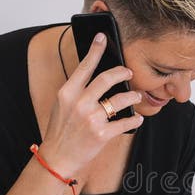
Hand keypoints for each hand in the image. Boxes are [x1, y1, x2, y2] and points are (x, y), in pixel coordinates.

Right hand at [41, 33, 143, 175]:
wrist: (57, 157)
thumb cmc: (61, 130)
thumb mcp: (62, 105)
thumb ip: (77, 90)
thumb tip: (98, 76)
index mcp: (67, 93)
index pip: (84, 66)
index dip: (95, 50)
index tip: (103, 37)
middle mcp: (79, 103)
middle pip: (106, 78)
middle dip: (122, 72)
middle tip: (129, 71)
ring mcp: (91, 119)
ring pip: (120, 100)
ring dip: (132, 96)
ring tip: (135, 95)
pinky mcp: (102, 134)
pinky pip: (125, 122)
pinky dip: (135, 120)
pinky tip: (137, 119)